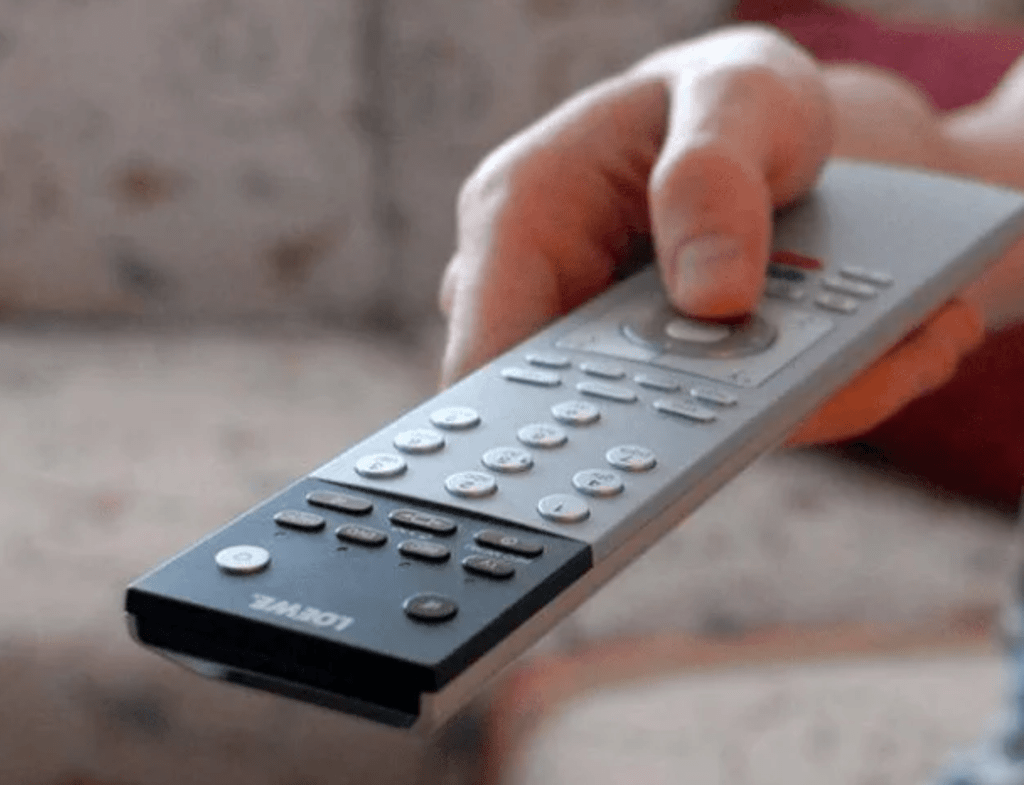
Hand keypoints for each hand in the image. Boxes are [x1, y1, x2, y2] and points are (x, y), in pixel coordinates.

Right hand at [438, 26, 991, 445]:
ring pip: (666, 430)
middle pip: (566, 416)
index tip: (574, 481)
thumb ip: (711, 174)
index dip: (511, 435)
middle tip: (758, 428)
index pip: (485, 353)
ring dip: (770, 412)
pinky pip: (734, 423)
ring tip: (888, 347)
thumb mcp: (739, 96)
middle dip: (667, 435)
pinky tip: (897, 348)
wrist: (773, 133)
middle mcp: (549, 294)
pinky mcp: (674, 382)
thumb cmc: (732, 103)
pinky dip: (814, 400)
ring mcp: (609, 349)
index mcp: (518, 215)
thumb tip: (712, 300)